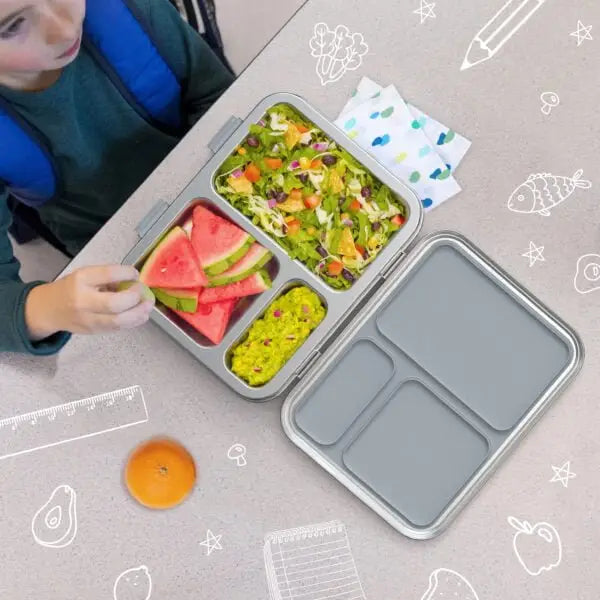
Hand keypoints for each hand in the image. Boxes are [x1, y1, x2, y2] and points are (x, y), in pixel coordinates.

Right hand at [25, 265, 154, 340]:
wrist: (49, 309)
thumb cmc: (71, 288)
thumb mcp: (85, 275)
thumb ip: (108, 277)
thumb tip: (133, 281)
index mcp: (80, 280)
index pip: (107, 274)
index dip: (126, 273)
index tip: (135, 273)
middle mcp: (82, 301)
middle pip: (114, 303)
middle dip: (134, 298)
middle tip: (144, 292)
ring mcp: (87, 319)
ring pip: (117, 321)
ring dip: (138, 314)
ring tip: (148, 306)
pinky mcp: (92, 331)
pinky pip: (116, 328)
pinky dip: (133, 322)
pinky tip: (141, 315)